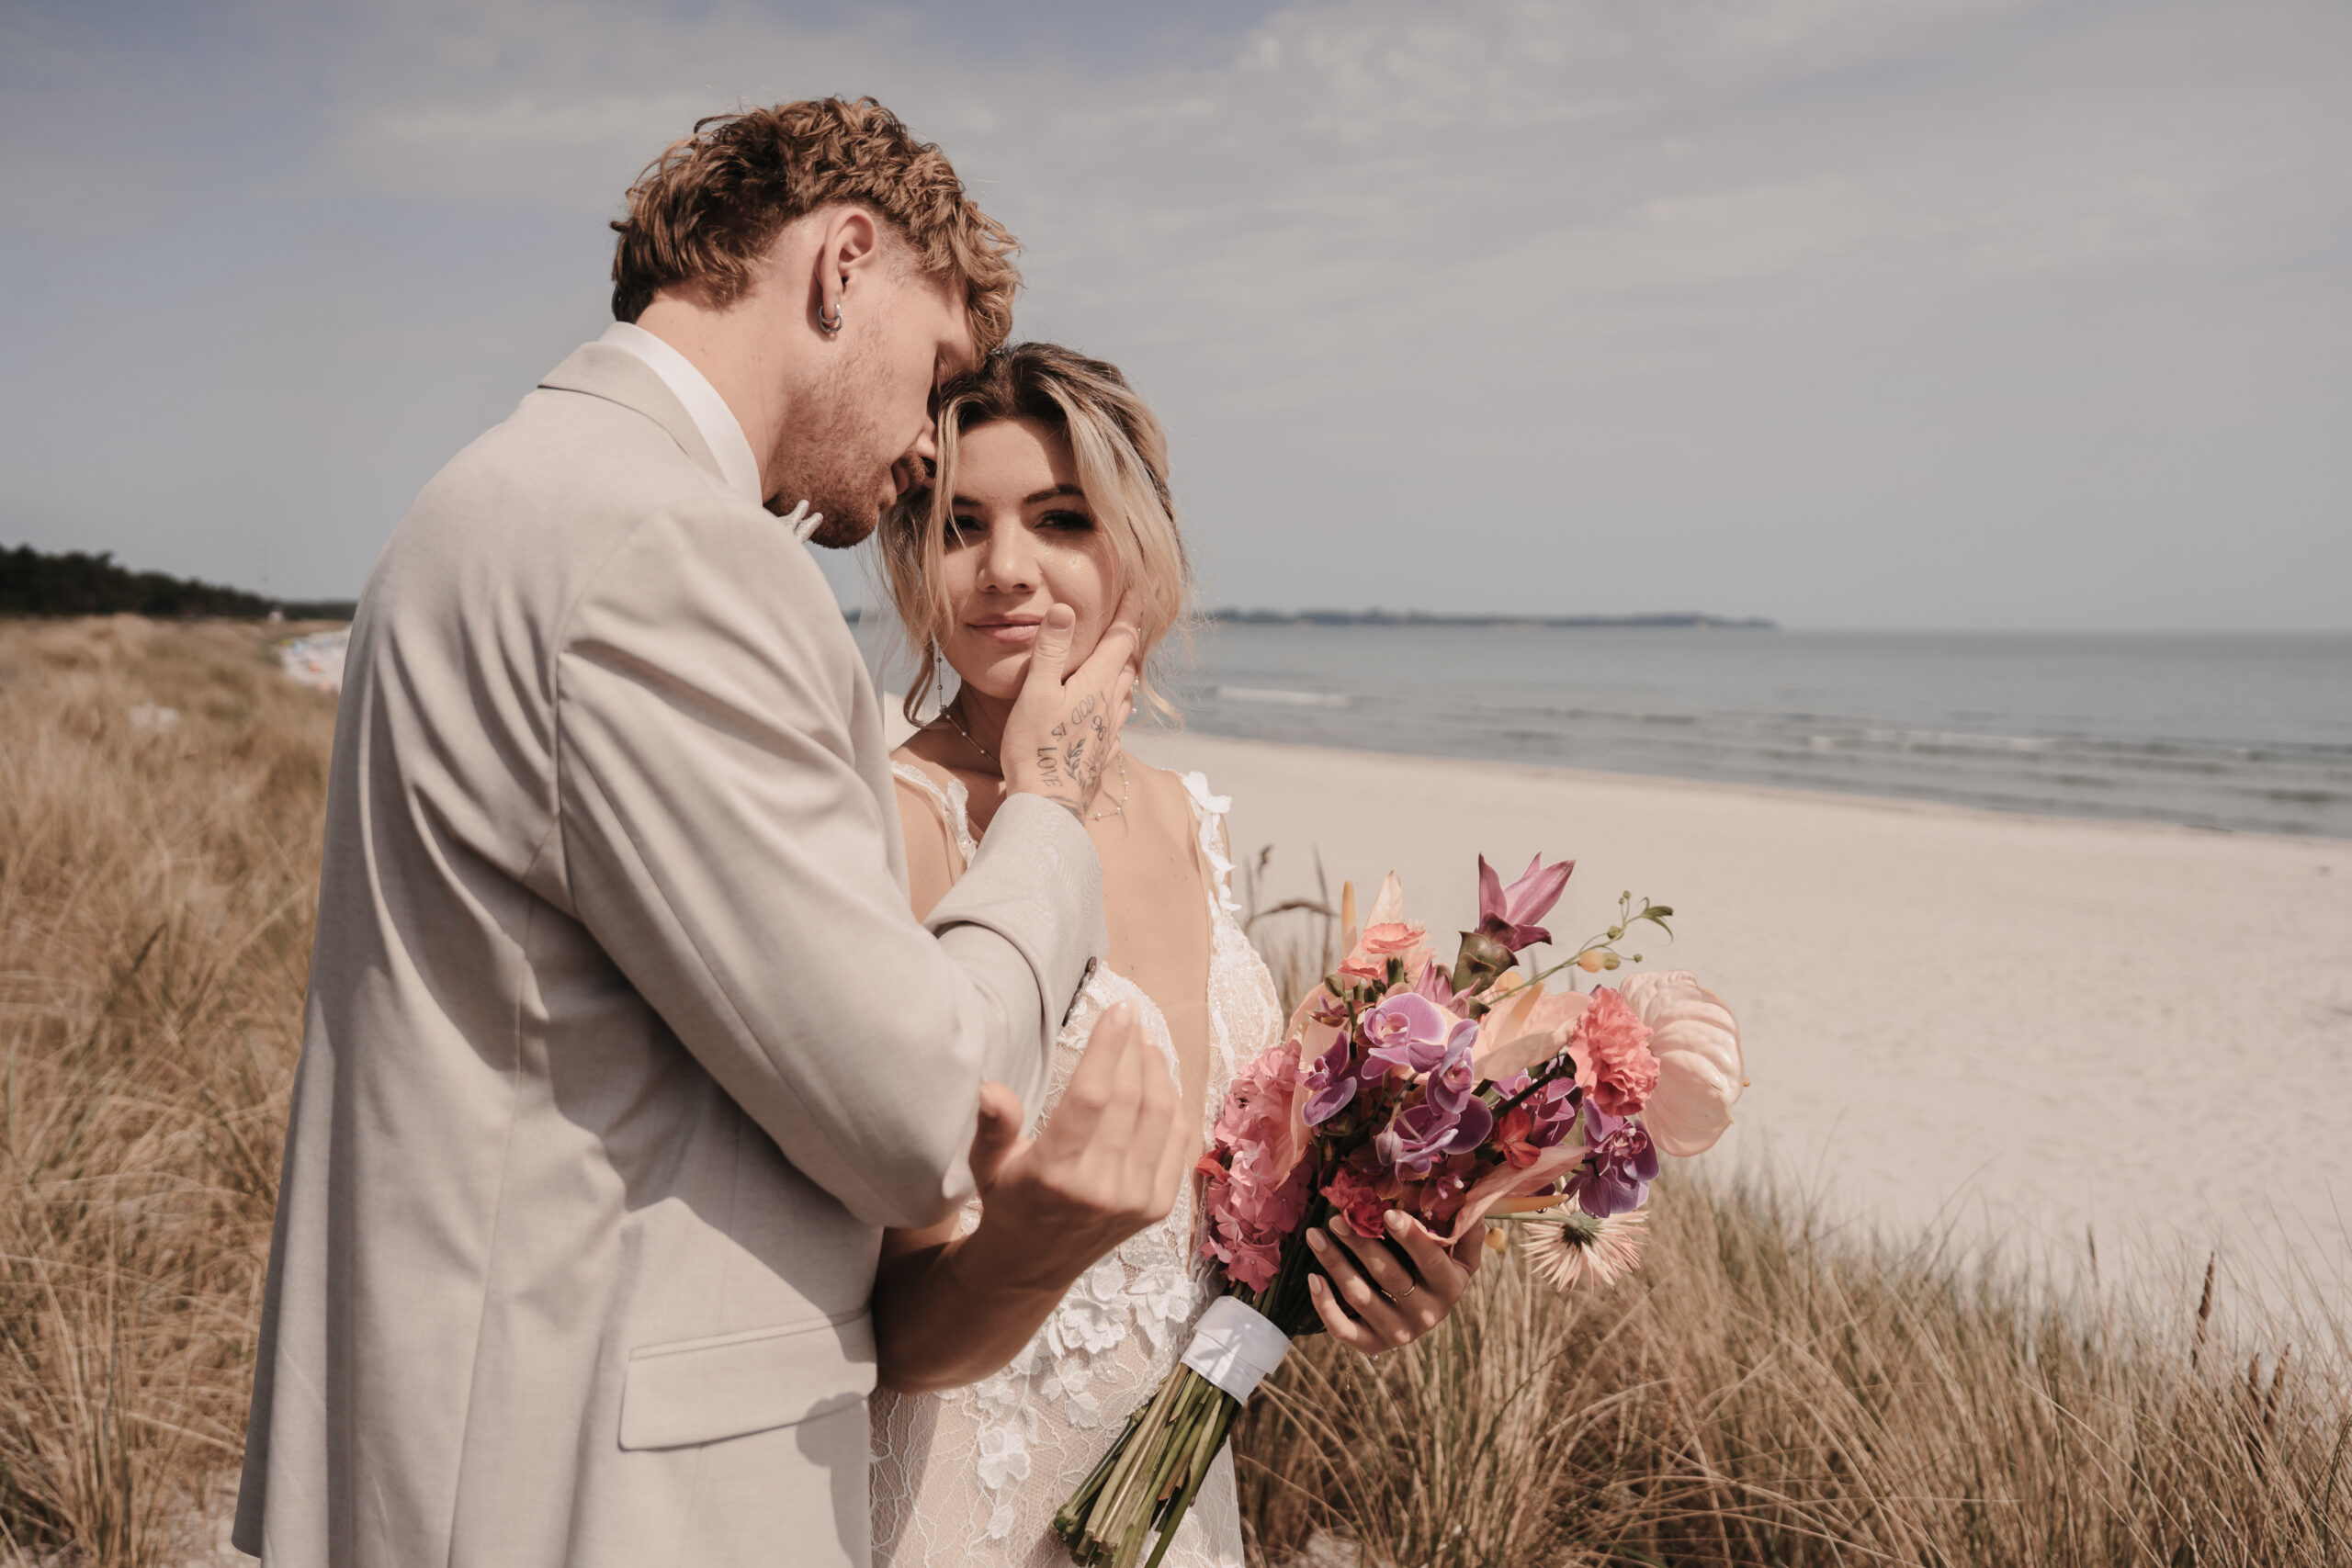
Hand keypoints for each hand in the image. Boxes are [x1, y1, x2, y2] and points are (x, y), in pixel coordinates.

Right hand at [961, 1001, 1193, 1296]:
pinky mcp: (1157, 1207)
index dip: (1109, 1046)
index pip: (1092, 1096)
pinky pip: (1177, 1141)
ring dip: (1158, 1071)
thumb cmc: (1009, 1201)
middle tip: (1131, 1020)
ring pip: (1161, 1115)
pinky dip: (1174, 1104)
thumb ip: (993, 1126)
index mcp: (1054, 1173)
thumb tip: (990, 1089)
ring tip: (1145, 1045)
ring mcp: (1135, 1200)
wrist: (1034, 1266)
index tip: (1117, 1009)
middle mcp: (1100, 1188)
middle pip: (1131, 1098)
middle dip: (1134, 1049)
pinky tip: (1159, 1082)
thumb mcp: (987, 1165)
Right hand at [1001, 592, 1141, 817]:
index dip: (1129, 613)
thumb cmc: (1036, 746)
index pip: (1120, 639)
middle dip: (1128, 639)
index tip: (1138, 590)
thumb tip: (1065, 609)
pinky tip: (1113, 710)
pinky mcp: (1103, 751)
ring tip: (1122, 660)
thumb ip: (1051, 650)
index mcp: (1096, 683)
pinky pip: (1118, 719)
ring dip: (1125, 670)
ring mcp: (1110, 730)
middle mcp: (1111, 704)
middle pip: (1127, 664)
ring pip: (1126, 691)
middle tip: (1129, 620)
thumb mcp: (1036, 692)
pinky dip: (1118, 703)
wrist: (1047, 803)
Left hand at [1304, 1210, 1484, 1354]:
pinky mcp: (1372, 1344)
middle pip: (1388, 1275)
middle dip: (1360, 1243)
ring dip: (1334, 1263)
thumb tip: (1474, 1203)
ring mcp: (1398, 1332)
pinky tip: (1313, 1278)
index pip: (1430, 1260)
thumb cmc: (1439, 1272)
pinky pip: (1343, 1329)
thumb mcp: (1461, 1256)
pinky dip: (1325, 1305)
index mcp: (1449, 1287)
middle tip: (1337, 1218)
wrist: (1424, 1315)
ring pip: (1360, 1296)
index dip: (1410, 1236)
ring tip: (1315, 1235)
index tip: (1386, 1213)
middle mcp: (1426, 1314)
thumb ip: (1467, 1232)